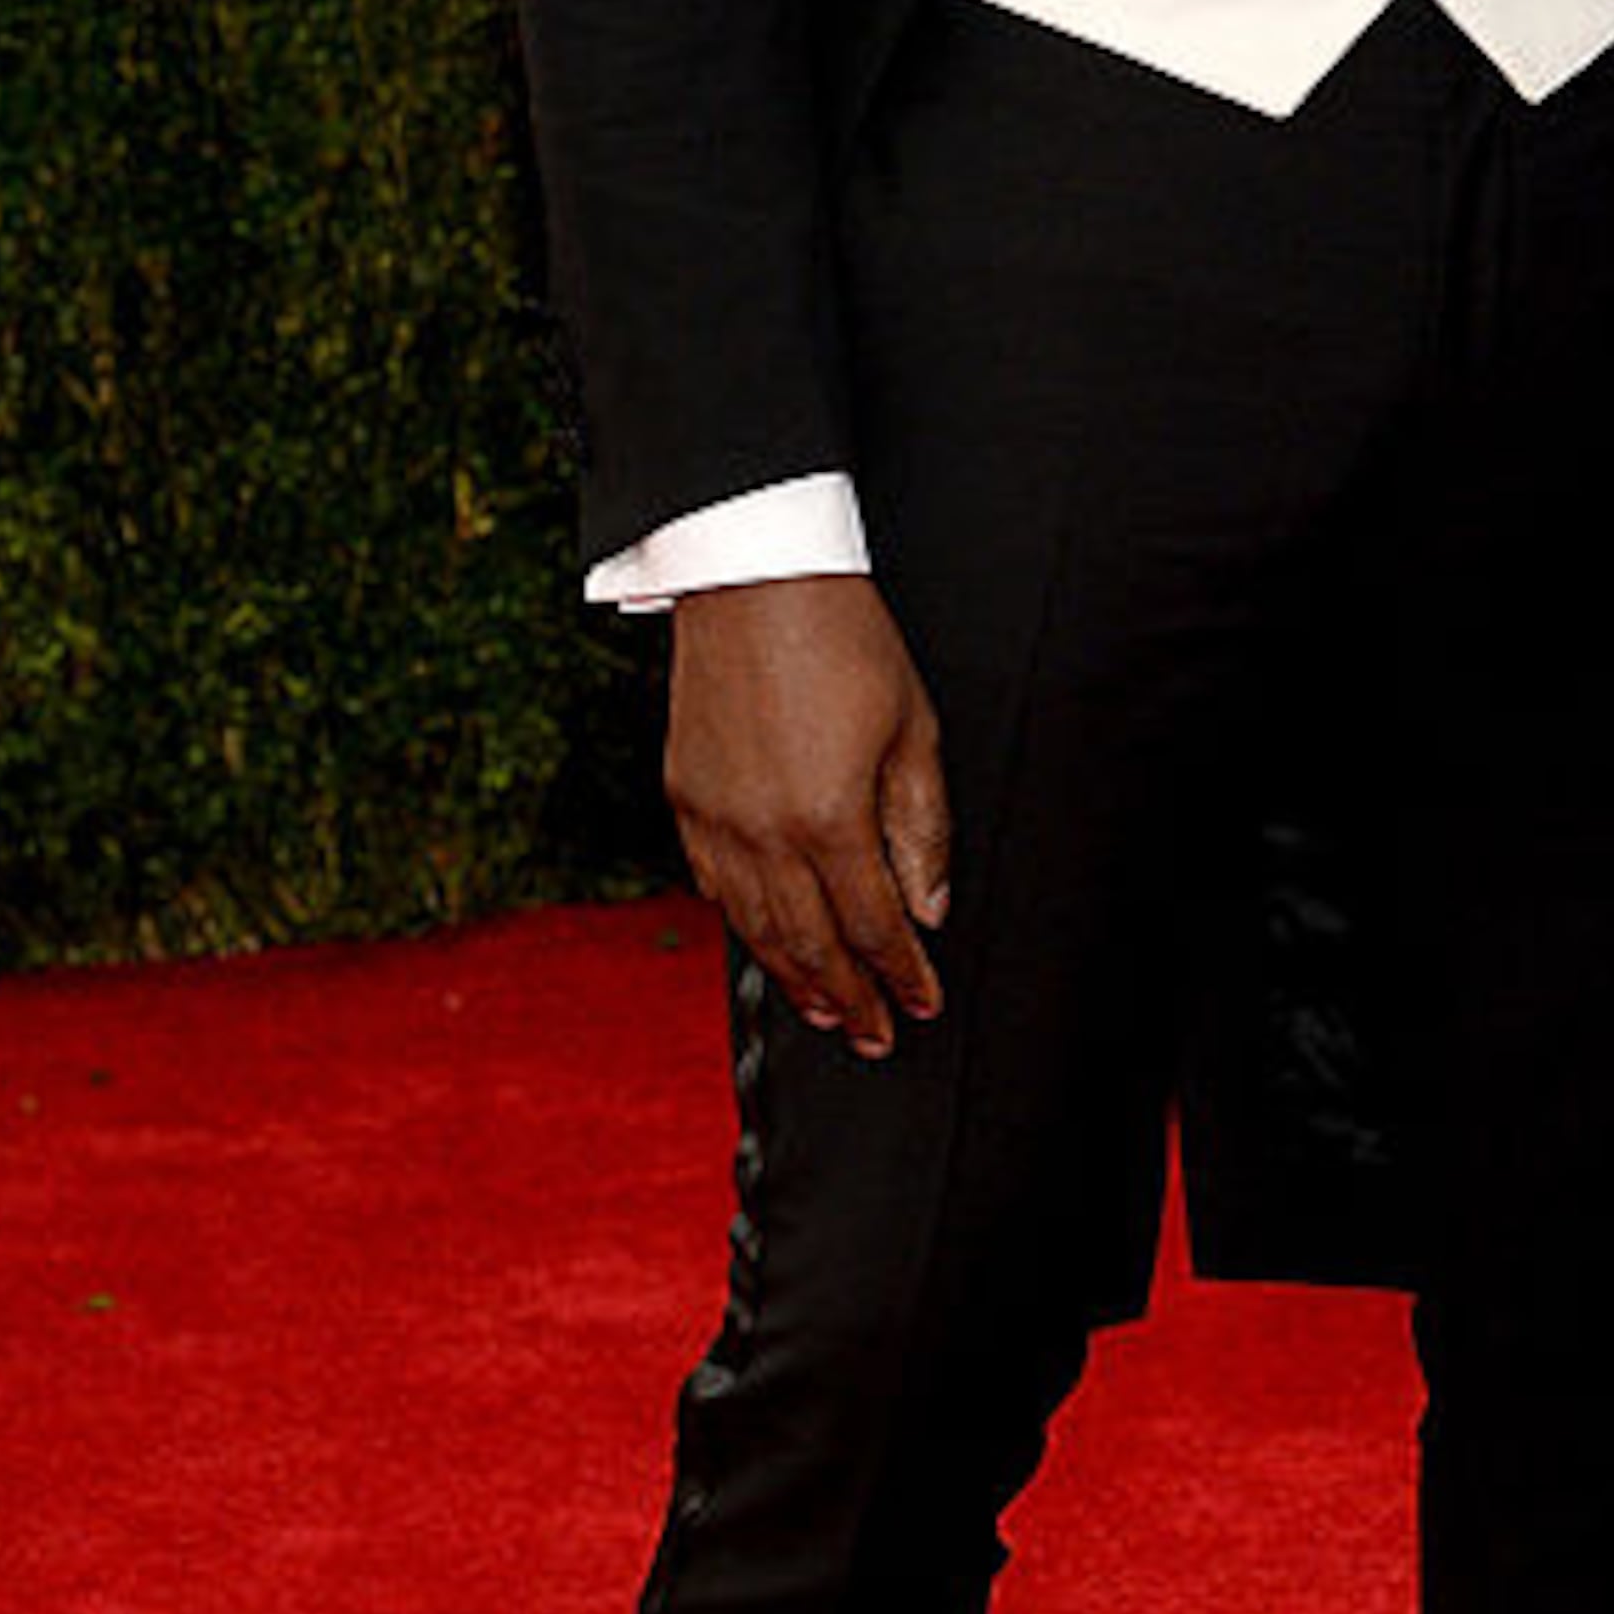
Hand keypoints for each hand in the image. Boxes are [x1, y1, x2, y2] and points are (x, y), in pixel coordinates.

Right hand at [664, 571, 953, 1053]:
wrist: (755, 576)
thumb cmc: (845, 639)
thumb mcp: (913, 730)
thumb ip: (922, 829)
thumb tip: (929, 909)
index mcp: (829, 818)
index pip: (874, 924)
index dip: (902, 974)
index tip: (922, 1005)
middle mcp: (763, 832)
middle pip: (812, 942)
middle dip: (852, 997)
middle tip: (877, 1037)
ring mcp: (714, 817)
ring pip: (756, 925)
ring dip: (795, 977)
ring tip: (828, 1011)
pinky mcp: (684, 796)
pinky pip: (713, 884)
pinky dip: (744, 924)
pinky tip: (766, 942)